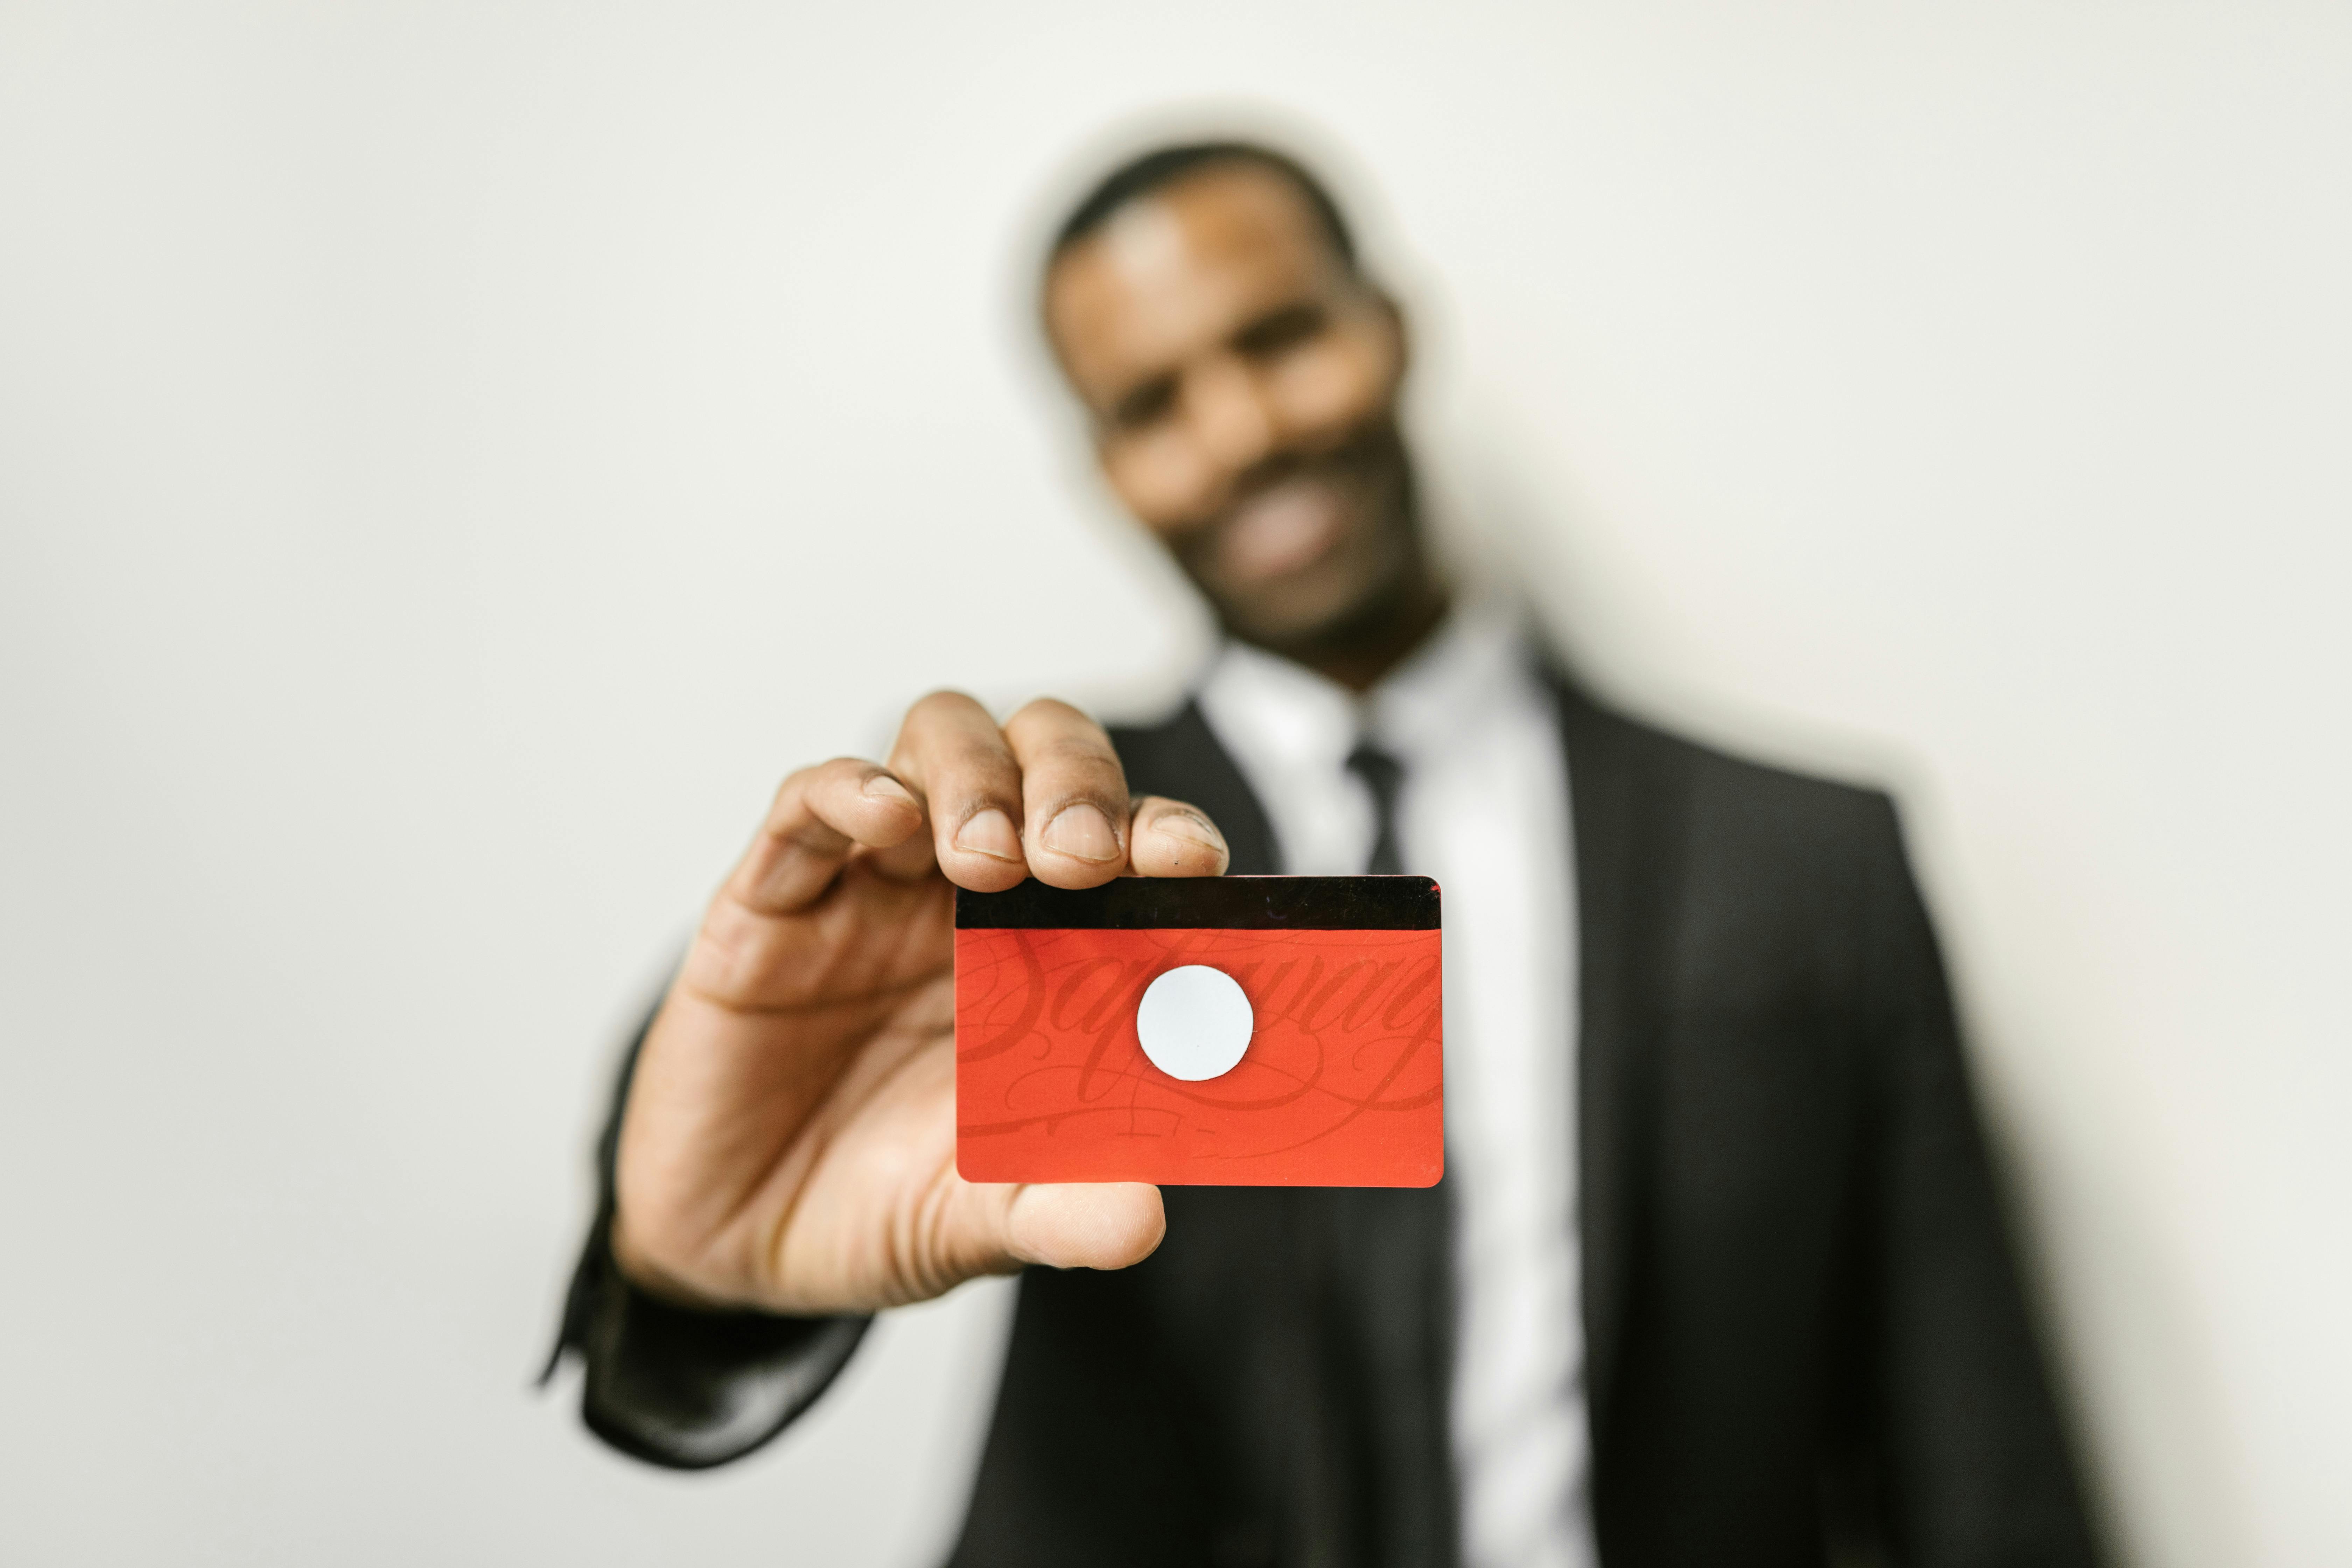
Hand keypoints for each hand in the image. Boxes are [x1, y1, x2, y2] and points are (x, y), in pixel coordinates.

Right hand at [610, 693, 1229, 1314]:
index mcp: (1053, 948)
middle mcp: (972, 892)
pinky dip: (848, 789)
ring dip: (976, 778)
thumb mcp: (985, 1218)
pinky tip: (884, 811)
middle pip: (1043, 756)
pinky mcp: (771, 901)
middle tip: (1081, 855)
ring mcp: (872, 884)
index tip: (1189, 862)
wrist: (742, 1244)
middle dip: (1074, 782)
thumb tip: (1145, 1220)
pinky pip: (804, 808)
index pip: (1131, 844)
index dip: (1165, 832)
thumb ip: (1065, 1208)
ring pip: (938, 743)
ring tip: (987, 858)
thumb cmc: (883, 1201)